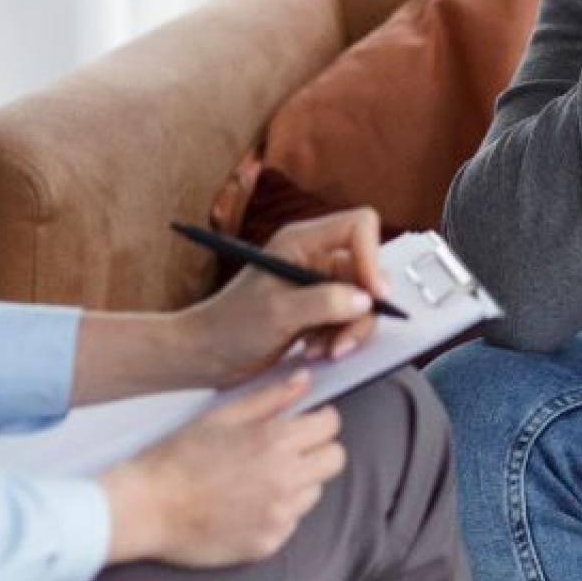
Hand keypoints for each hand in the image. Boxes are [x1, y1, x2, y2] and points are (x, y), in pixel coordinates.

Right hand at [100, 372, 345, 565]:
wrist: (146, 508)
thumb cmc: (177, 458)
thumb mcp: (223, 416)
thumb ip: (271, 398)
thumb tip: (304, 380)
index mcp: (276, 441)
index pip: (331, 426)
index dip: (319, 420)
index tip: (306, 423)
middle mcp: (285, 479)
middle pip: (334, 460)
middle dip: (317, 451)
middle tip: (289, 451)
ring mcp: (279, 515)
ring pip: (314, 493)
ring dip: (297, 483)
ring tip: (258, 481)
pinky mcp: (268, 543)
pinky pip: (291, 523)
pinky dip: (277, 513)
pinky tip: (245, 506)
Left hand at [175, 208, 383, 384]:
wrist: (207, 354)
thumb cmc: (229, 325)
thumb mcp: (278, 312)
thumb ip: (325, 302)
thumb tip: (365, 300)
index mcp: (302, 240)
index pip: (359, 226)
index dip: (372, 257)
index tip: (374, 295)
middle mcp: (314, 257)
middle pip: (367, 271)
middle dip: (361, 310)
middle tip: (343, 339)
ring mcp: (318, 284)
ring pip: (362, 300)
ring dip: (348, 331)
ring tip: (321, 350)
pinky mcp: (319, 309)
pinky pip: (349, 319)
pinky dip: (339, 339)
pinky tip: (315, 350)